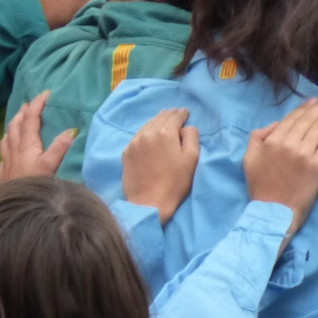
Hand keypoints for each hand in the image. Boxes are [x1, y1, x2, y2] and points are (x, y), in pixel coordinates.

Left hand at [0, 93, 77, 183]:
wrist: (15, 207)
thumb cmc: (34, 184)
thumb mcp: (51, 165)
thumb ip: (60, 147)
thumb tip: (70, 131)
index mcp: (26, 144)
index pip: (31, 118)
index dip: (37, 104)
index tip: (45, 94)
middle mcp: (13, 149)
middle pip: (15, 125)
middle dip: (22, 112)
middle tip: (28, 105)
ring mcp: (6, 161)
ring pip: (6, 138)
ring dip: (12, 127)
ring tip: (17, 122)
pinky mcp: (2, 174)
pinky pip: (2, 155)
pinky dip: (6, 147)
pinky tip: (8, 152)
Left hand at [121, 108, 199, 224]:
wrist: (148, 204)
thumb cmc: (174, 183)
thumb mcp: (192, 159)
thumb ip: (192, 137)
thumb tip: (185, 127)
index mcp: (165, 132)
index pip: (175, 117)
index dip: (182, 114)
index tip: (185, 113)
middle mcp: (147, 133)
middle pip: (160, 118)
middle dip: (169, 116)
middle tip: (174, 114)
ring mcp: (134, 143)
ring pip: (147, 126)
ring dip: (156, 122)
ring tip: (162, 121)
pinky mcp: (126, 153)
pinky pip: (137, 136)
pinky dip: (145, 133)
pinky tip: (148, 135)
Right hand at [244, 97, 317, 239]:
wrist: (274, 212)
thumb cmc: (260, 187)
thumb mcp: (248, 160)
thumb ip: (256, 137)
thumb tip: (274, 124)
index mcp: (272, 141)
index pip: (292, 118)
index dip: (305, 107)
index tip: (314, 101)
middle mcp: (290, 144)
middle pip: (309, 120)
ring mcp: (305, 154)